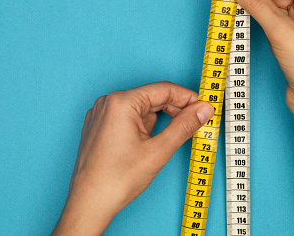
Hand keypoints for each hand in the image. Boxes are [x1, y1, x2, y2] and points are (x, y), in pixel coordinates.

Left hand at [52, 81, 214, 234]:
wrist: (90, 203)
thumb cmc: (116, 180)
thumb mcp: (158, 151)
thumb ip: (184, 126)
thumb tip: (204, 110)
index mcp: (121, 102)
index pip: (164, 89)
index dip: (188, 98)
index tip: (204, 108)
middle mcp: (108, 102)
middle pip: (151, 97)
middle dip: (174, 110)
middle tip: (194, 124)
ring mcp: (101, 114)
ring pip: (140, 109)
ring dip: (157, 121)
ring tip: (164, 142)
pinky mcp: (99, 126)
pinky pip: (127, 117)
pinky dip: (142, 126)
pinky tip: (148, 143)